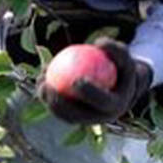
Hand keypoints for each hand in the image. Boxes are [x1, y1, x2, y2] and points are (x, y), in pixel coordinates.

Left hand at [37, 37, 151, 124]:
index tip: (77, 80)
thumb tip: (100, 43)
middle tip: (49, 87)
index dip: (90, 93)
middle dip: (59, 104)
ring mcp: (85, 120)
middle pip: (76, 115)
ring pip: (62, 114)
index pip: (102, 102)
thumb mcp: (123, 56)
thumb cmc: (120, 67)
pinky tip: (40, 79)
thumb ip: (115, 49)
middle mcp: (99, 118)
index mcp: (115, 107)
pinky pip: (57, 107)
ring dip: (48, 100)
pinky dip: (48, 95)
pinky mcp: (73, 117)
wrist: (118, 87)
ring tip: (40, 83)